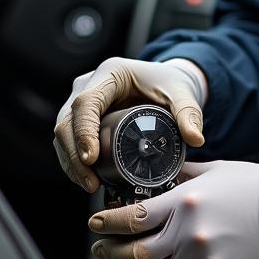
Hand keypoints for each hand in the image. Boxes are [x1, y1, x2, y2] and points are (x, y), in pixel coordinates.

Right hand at [53, 56, 206, 191]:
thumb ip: (189, 113)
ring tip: (90, 185)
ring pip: (62, 132)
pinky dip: (73, 160)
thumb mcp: (182, 95)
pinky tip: (85, 179)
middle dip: (73, 154)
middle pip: (67, 120)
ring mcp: (81, 100)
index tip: (91, 158)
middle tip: (90, 181)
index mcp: (110, 73)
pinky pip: (68, 139)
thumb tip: (195, 139)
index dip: (83, 131)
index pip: (86, 102)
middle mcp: (89, 84)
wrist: (166, 84)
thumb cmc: (171, 84)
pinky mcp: (82, 117)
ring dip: (70, 162)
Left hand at [88, 160, 258, 258]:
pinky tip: (186, 258)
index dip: (107, 222)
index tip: (94, 222)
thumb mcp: (212, 170)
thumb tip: (154, 178)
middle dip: (112, 253)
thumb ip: (180, 176)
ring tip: (144, 252)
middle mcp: (190, 235)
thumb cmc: (254, 186)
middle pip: (136, 255)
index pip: (132, 218)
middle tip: (101, 249)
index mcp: (185, 203)